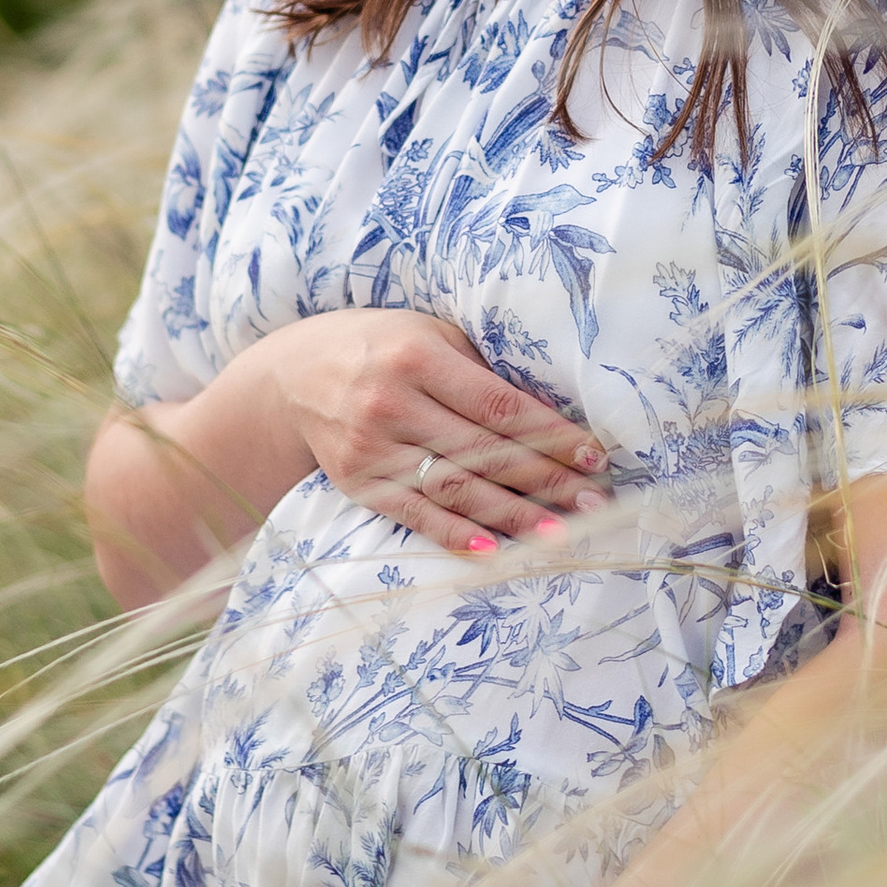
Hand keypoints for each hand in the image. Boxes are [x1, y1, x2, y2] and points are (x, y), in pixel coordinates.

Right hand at [239, 309, 605, 555]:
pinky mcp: (357, 481)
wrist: (293, 376)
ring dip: (511, 516)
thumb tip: (554, 413)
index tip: (593, 455)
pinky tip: (493, 552)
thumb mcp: (429, 334)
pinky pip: (414, 514)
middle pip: (482, 451)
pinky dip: (455, 535)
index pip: (498, 404)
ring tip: (558, 535)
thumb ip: (480, 368)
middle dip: (544, 480)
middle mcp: (392, 402)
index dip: (549, 434)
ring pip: (454, 488)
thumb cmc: (382, 346)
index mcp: (419, 356)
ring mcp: (371, 446)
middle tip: (594, 502)